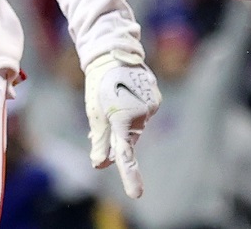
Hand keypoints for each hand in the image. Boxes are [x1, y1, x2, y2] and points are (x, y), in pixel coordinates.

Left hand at [83, 52, 160, 198]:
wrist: (113, 53)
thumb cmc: (99, 84)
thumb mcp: (94, 113)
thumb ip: (100, 140)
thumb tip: (100, 164)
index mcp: (122, 119)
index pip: (125, 155)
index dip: (130, 177)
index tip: (137, 196)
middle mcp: (141, 114)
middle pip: (130, 139)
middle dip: (119, 135)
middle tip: (106, 112)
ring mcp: (152, 105)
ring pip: (138, 126)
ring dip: (127, 121)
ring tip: (116, 98)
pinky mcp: (156, 98)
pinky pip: (145, 113)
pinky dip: (136, 109)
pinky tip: (127, 94)